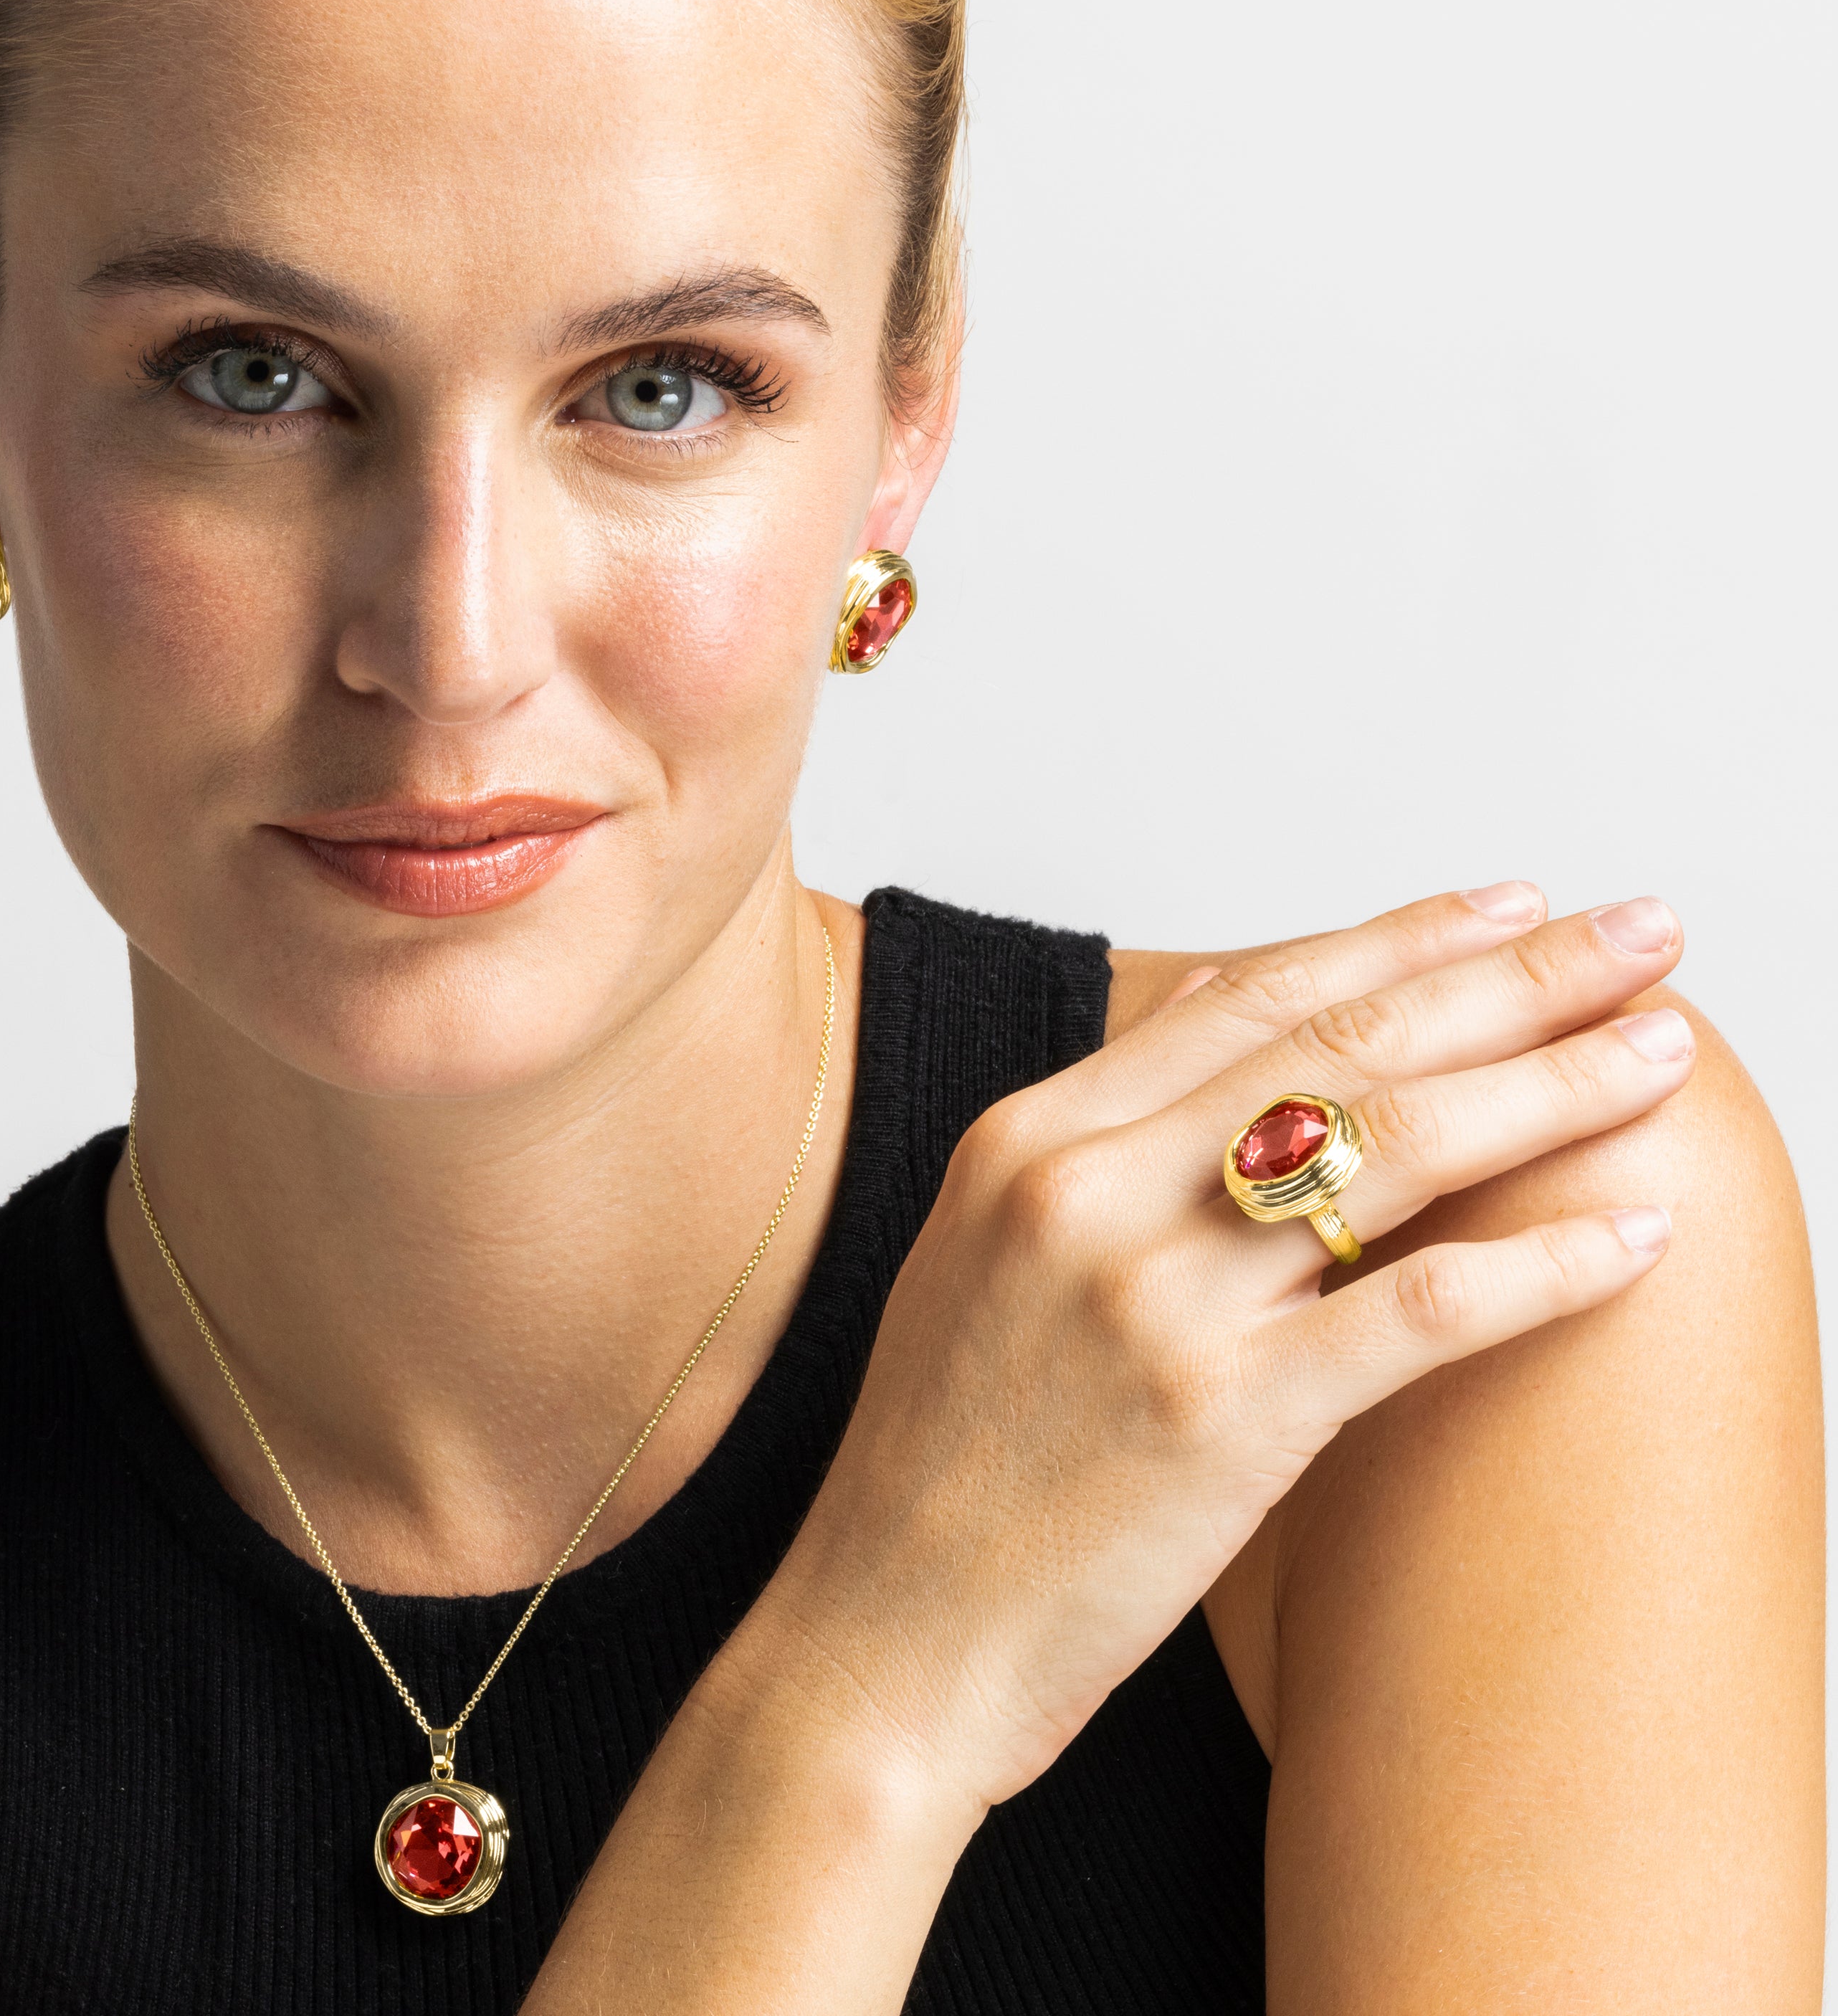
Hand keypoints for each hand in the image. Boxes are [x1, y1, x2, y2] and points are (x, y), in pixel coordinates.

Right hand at [765, 885, 1688, 1814]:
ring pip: (1397, 1149)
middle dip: (1513, 975)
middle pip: (1341, 1043)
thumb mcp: (980, 1253)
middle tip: (1642, 935)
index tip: (1512, 905)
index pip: (1249, 996)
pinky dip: (1541, 1269)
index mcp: (1025, 1140)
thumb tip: (1220, 1007)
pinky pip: (1419, 1312)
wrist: (880, 1639)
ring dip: (1554, 1088)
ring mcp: (1151, 1297)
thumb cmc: (940, 1462)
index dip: (1399, 938)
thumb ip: (1100, 1134)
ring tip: (1664, 1054)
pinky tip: (1636, 1237)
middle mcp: (1086, 1189)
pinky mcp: (1220, 1417)